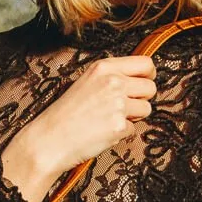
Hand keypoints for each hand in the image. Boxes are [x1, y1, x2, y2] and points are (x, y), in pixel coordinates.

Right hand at [2, 54, 156, 201]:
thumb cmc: (67, 112)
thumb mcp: (87, 81)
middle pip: (150, 88)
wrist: (50, 138)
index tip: (143, 83)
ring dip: (134, 117)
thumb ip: (112, 76)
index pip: (145, 64)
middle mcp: (113, 82)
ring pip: (146, 109)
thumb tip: (140, 79)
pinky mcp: (119, 126)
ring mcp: (117, 104)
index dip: (148, 75)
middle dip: (142, 99)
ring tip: (110, 119)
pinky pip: (134, 129)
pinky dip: (122, 133)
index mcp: (104, 67)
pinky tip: (103, 132)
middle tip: (123, 107)